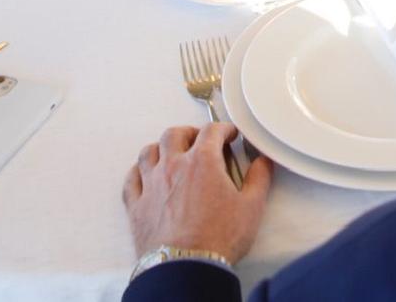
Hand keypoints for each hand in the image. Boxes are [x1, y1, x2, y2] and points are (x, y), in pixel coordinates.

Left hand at [123, 125, 271, 262]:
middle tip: (199, 140)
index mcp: (202, 162)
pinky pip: (131, 179)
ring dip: (161, 148)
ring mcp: (151, 184)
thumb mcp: (251, 207)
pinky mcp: (137, 206)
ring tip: (171, 154)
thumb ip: (259, 178)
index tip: (229, 134)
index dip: (223, 128)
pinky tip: (145, 175)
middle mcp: (173, 166)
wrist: (185, 267)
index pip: (211, 131)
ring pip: (148, 152)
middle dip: (189, 132)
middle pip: (174, 134)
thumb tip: (263, 161)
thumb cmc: (218, 238)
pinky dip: (139, 172)